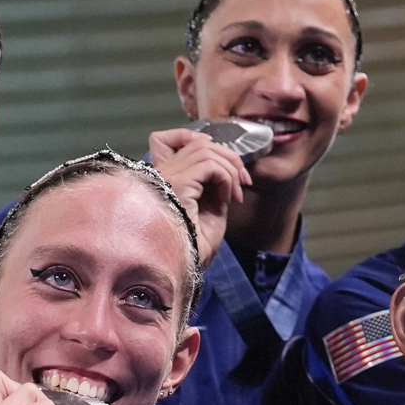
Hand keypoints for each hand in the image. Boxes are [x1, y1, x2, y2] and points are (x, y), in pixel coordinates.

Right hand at [148, 128, 248, 258]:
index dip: (199, 140)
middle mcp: (160, 174)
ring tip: (235, 195)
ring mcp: (166, 177)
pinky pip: (209, 165)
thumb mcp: (210, 208)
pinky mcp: (177, 184)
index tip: (223, 162)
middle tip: (244, 183)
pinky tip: (229, 198)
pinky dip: (226, 178)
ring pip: (206, 150)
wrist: (186, 266)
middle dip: (229, 158)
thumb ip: (215, 183)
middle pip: (199, 144)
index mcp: (163, 178)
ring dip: (230, 170)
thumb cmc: (195, 245)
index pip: (168, 138)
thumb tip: (228, 165)